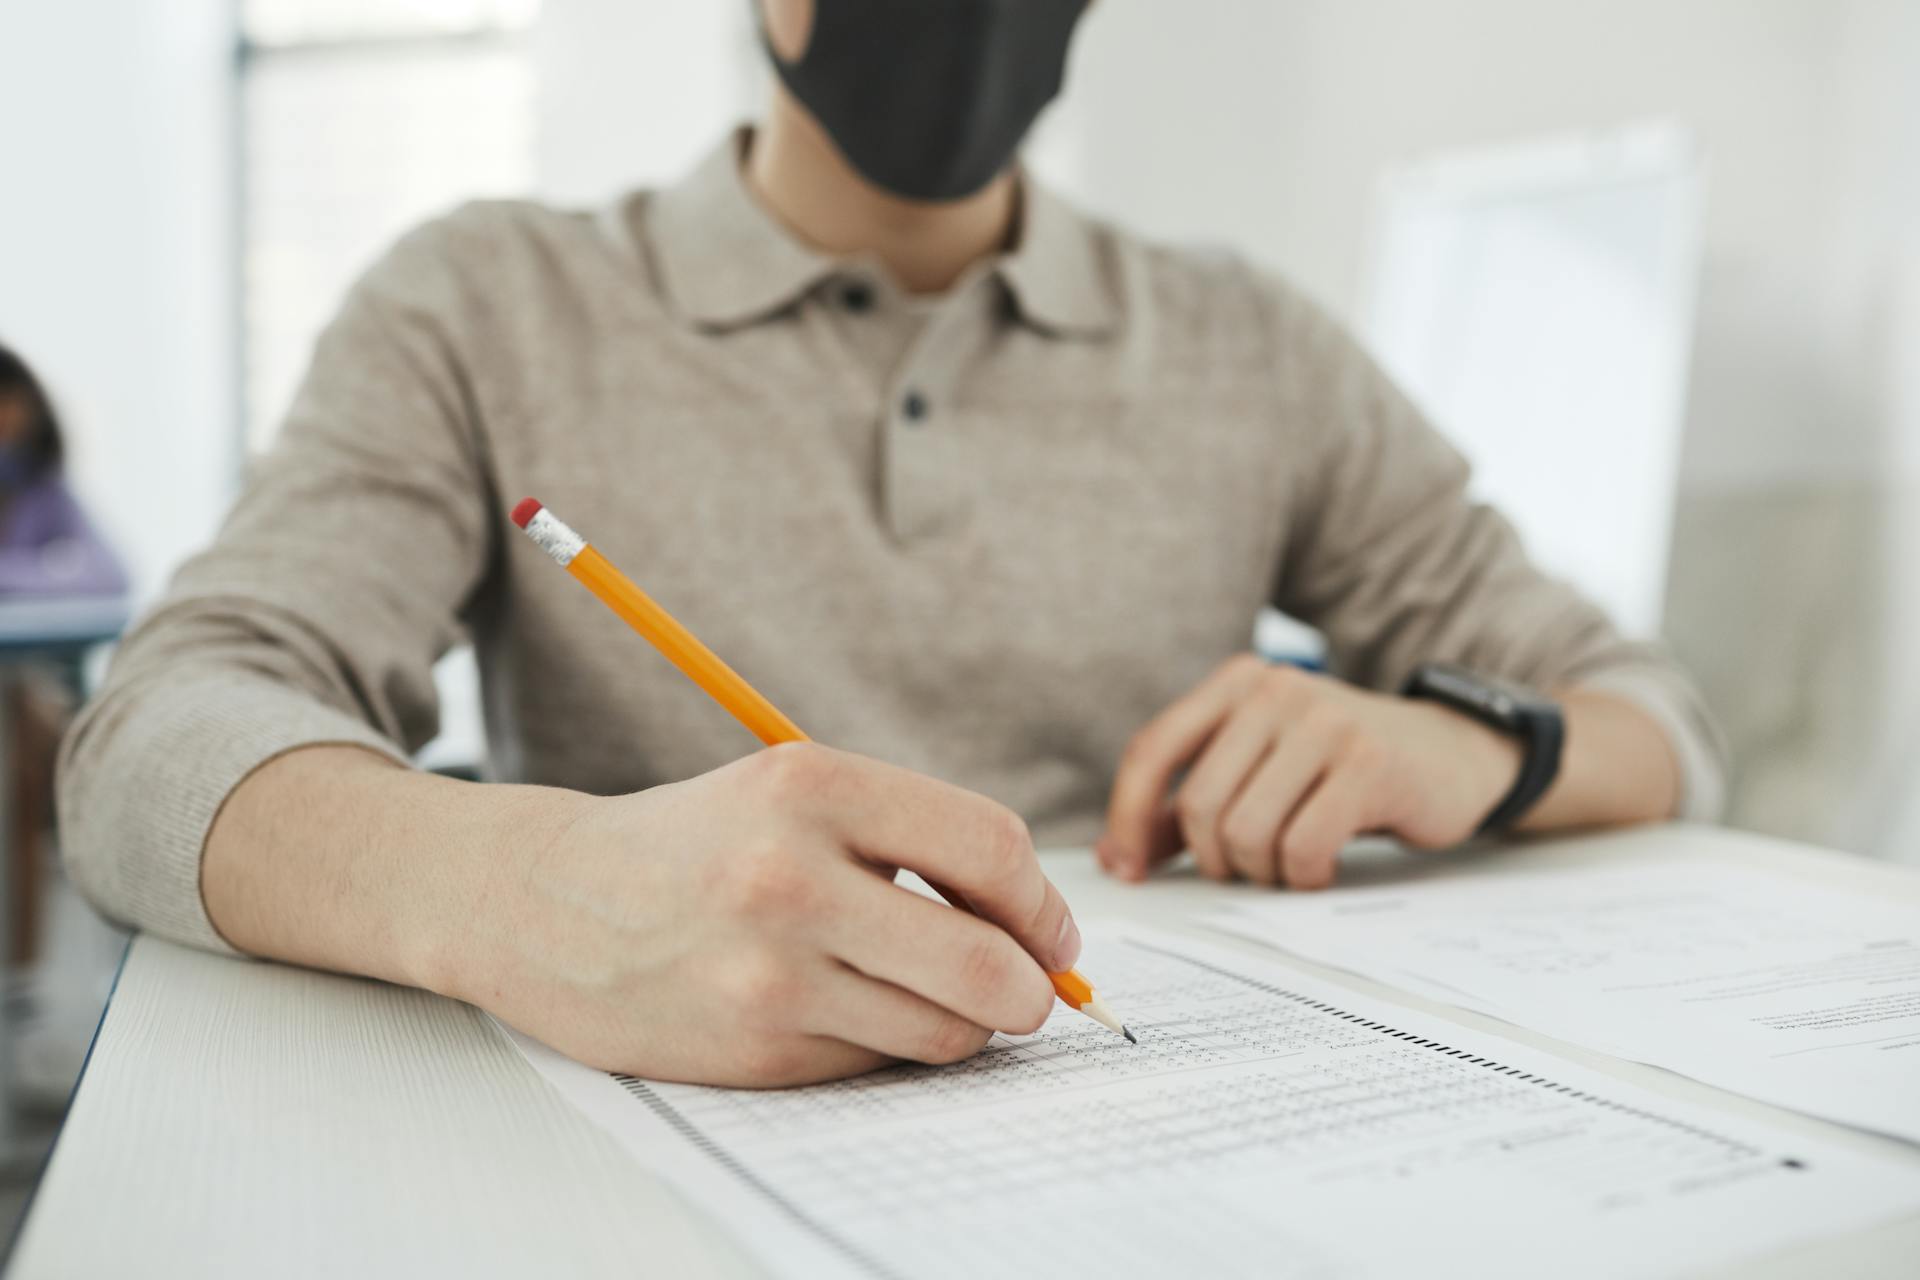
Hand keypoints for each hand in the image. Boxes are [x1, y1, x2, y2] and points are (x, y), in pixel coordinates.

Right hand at [450, 743, 1078, 1086]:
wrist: (545, 902)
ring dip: (965, 1024)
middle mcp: (791, 875)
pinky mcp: (752, 1044)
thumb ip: (912, 840)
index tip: (1051, 933)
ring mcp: (769, 970)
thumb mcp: (793, 791)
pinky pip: (877, 1060)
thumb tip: (1038, 930)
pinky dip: (887, 1044)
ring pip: (944, 1028)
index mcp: (812, 784)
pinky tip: (842, 1008)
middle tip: (1032, 991)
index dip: (1043, 903)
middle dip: (1033, 990)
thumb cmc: (695, 843)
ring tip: (927, 993)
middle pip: (987, 963)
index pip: (991, 848)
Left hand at [1097, 655, 1521, 888]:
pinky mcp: (1367, 764)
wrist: (1453, 755)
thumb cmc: (1342, 770)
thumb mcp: (1262, 767)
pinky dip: (1304, 875)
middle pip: (1199, 805)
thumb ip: (1192, 803)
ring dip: (1263, 871)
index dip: (1129, 819)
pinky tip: (1323, 866)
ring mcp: (1324, 723)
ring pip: (1246, 831)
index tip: (1129, 870)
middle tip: (1251, 868)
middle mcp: (1274, 690)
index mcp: (1236, 683)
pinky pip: (1301, 846)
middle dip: (1215, 859)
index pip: (1152, 751)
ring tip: (1291, 862)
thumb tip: (1117, 857)